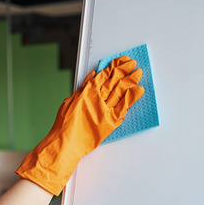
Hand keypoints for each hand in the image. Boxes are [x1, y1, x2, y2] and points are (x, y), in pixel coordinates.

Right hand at [16, 56, 143, 194]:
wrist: (66, 143)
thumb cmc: (64, 126)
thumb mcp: (69, 102)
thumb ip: (82, 89)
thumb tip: (91, 77)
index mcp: (86, 92)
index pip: (104, 74)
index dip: (114, 66)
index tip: (122, 61)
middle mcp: (96, 98)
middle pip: (114, 79)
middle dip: (125, 70)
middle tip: (132, 64)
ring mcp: (105, 109)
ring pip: (121, 90)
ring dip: (131, 80)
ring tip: (137, 73)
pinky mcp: (111, 121)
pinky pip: (124, 106)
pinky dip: (132, 97)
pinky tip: (138, 90)